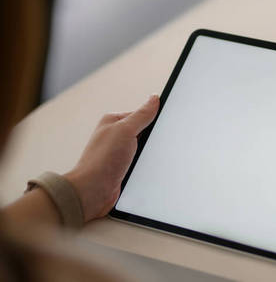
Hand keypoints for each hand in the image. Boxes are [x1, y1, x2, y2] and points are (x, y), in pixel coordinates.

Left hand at [64, 95, 158, 221]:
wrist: (92, 192)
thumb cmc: (101, 161)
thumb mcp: (125, 130)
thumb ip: (141, 114)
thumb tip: (154, 98)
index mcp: (113, 122)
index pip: (142, 114)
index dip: (155, 119)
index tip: (167, 122)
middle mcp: (116, 137)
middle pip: (145, 133)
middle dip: (153, 139)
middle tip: (155, 145)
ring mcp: (120, 154)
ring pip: (145, 150)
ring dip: (150, 155)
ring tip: (147, 160)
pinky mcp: (125, 170)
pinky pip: (143, 164)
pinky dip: (148, 167)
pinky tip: (148, 170)